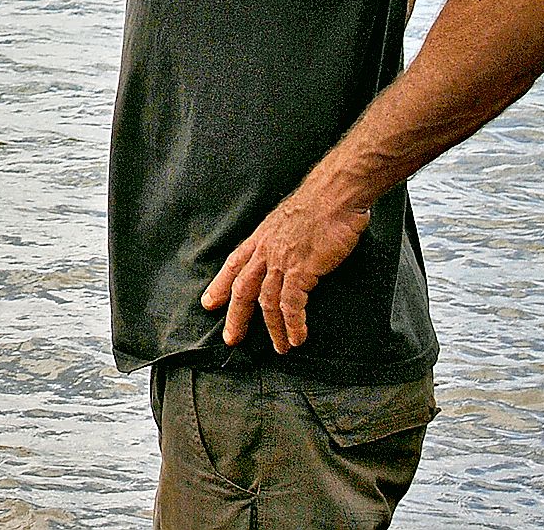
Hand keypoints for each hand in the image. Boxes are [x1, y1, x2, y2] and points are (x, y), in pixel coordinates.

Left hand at [200, 189, 370, 353]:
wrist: (334, 194)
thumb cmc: (319, 204)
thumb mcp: (290, 219)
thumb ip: (283, 237)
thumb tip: (288, 249)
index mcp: (260, 238)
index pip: (233, 265)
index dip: (220, 285)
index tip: (209, 303)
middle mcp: (265, 251)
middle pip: (242, 289)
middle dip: (236, 316)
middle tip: (232, 338)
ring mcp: (281, 261)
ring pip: (267, 302)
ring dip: (274, 329)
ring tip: (281, 348)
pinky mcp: (301, 270)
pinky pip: (292, 304)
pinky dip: (293, 324)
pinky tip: (297, 338)